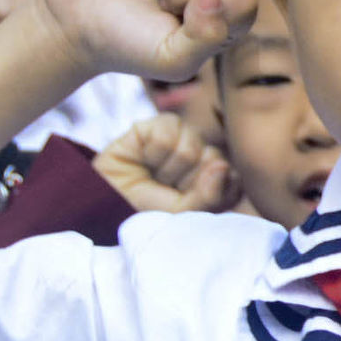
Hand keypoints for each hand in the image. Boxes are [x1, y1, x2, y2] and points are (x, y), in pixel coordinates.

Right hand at [93, 112, 235, 213]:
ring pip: (192, 146)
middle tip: (165, 190)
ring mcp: (181, 139)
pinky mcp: (157, 125)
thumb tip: (224, 165)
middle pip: (214, 159)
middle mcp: (202, 156)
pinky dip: (154, 153)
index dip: (212, 194)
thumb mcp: (183, 214)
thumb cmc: (146, 212)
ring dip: (168, 169)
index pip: (235, 179)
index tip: (188, 204)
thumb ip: (211, 195)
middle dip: (186, 183)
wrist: (105, 203)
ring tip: (153, 176)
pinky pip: (168, 133)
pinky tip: (143, 160)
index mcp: (215, 179)